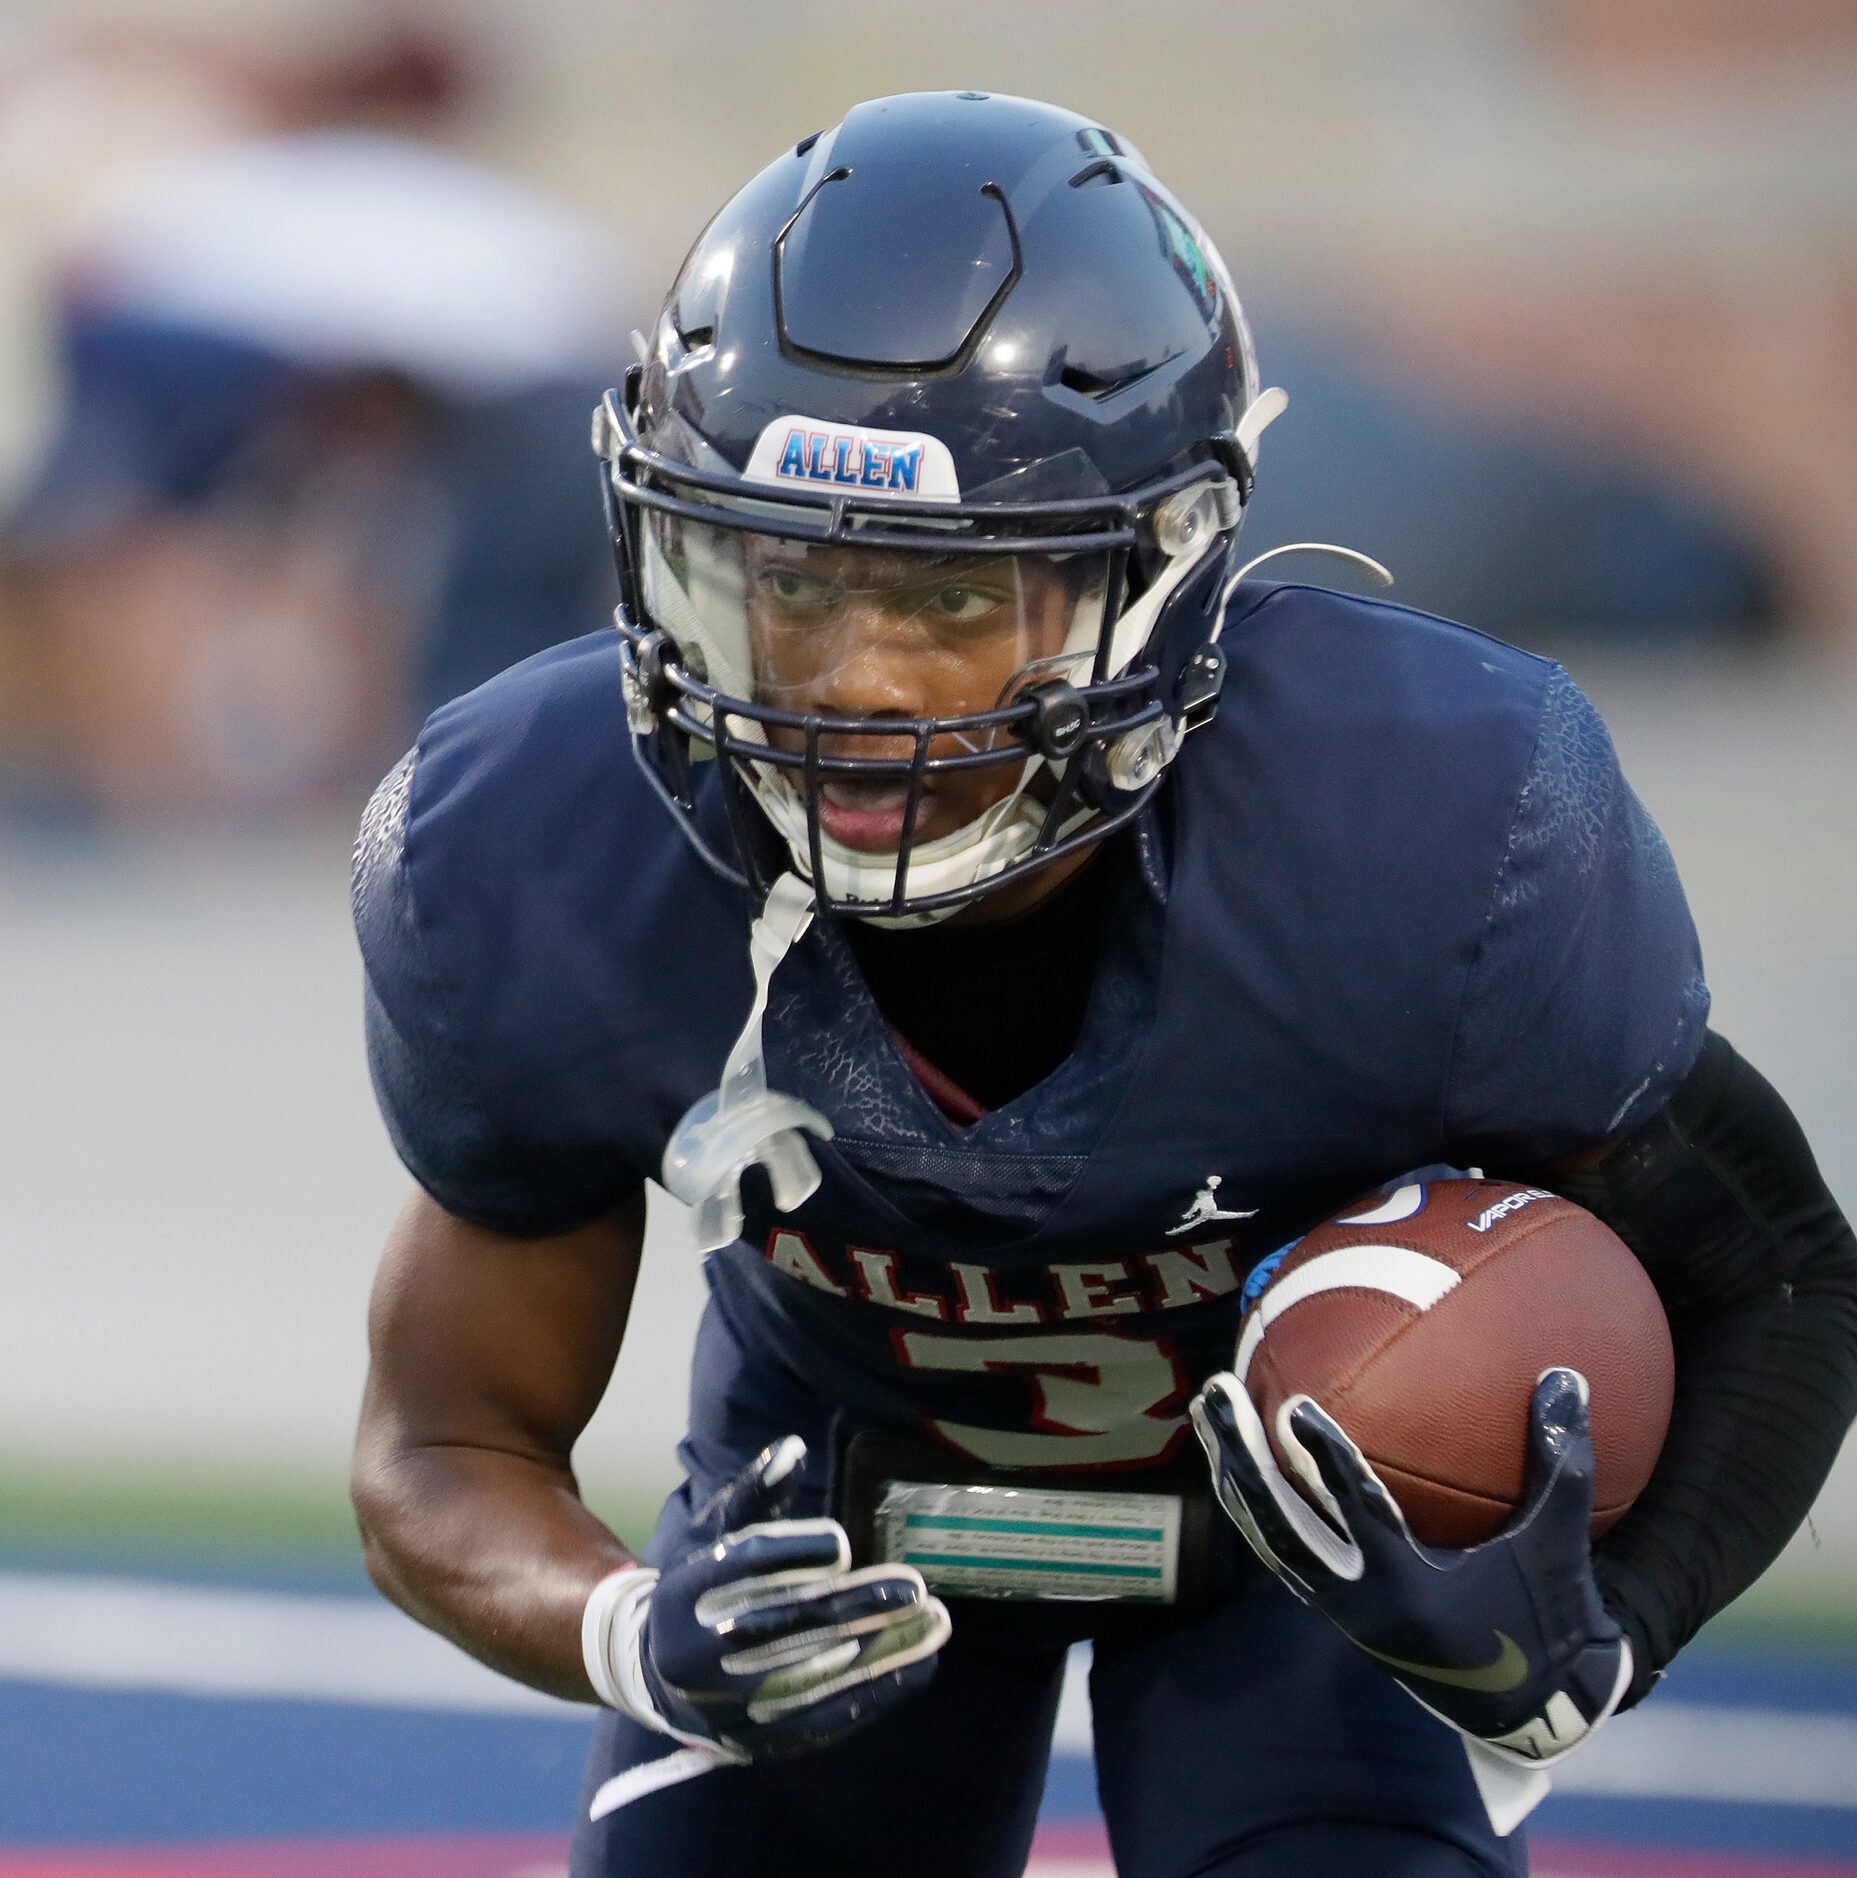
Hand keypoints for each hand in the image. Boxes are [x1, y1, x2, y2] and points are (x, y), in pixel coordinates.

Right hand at [582, 1436, 950, 1759]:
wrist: (657, 1674)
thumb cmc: (704, 1588)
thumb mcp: (717, 1534)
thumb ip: (757, 1495)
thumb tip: (792, 1450)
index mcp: (681, 1594)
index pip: (739, 1568)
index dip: (791, 1552)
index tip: (842, 1542)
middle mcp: (693, 1656)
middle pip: (782, 1625)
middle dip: (852, 1605)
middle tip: (911, 1587)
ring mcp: (724, 1707)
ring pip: (811, 1678)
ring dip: (879, 1651)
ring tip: (933, 1623)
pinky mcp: (754, 1742)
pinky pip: (821, 1720)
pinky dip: (874, 1693)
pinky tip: (917, 1665)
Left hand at [1191, 1368, 1631, 1824]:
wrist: (1526, 1707)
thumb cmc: (1548, 1614)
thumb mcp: (1558, 1543)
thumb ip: (1562, 1462)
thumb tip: (1566, 1374)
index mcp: (1412, 1591)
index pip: (1358, 1517)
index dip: (1325, 1462)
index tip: (1291, 1405)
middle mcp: (1359, 1605)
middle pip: (1279, 1526)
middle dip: (1242, 1458)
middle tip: (1216, 1390)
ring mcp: (1336, 1610)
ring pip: (1263, 1538)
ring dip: (1232, 1473)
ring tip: (1206, 1408)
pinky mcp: (1329, 1608)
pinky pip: (1274, 1548)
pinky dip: (1250, 1499)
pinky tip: (1234, 1452)